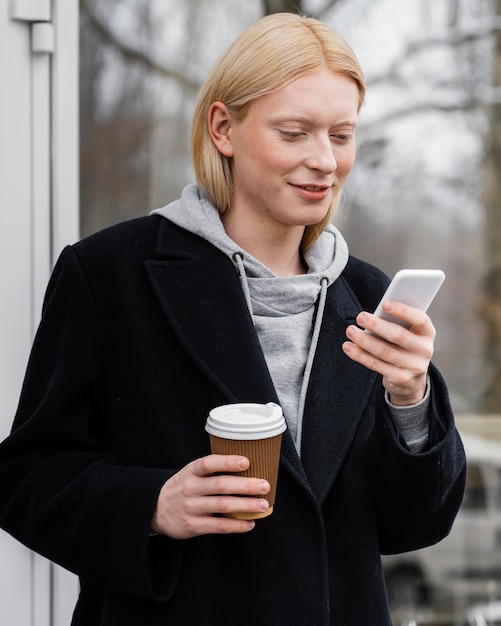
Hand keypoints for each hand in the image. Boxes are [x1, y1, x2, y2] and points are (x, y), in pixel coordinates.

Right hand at [151, 454, 270, 538]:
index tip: (246, 462)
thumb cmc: (182, 487)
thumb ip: (211, 470)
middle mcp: (190, 488)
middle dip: (245, 486)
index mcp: (191, 471)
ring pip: (223, 506)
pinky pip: (219, 526)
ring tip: (263, 505)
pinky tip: (250, 523)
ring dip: (246, 505)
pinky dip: (237, 525)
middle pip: (221, 485)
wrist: (155, 509)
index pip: (209, 463)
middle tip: (264, 485)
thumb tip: (246, 466)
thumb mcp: (190, 473)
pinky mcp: (193, 526)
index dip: (227, 462)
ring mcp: (191, 508)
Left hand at [342, 300, 434, 405]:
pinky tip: (349, 347)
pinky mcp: (401, 379)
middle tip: (360, 317)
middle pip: (398, 335)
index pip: (420, 319)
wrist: (412, 380)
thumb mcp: (408, 334)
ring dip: (364, 340)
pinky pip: (376, 365)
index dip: (404, 311)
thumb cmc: (404, 346)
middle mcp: (424, 350)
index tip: (385, 305)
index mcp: (427, 333)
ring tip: (350, 331)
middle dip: (377, 325)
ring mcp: (414, 367)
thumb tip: (374, 315)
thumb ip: (397, 323)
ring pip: (384, 351)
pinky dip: (360, 355)